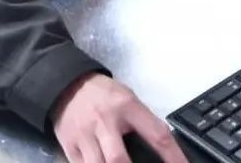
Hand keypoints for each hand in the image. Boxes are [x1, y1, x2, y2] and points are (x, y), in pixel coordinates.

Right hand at [51, 72, 188, 162]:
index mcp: (127, 107)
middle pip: (118, 158)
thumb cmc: (104, 95)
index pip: (156, 134)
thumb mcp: (128, 99)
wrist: (67, 84)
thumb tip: (162, 148)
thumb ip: (142, 122)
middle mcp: (105, 121)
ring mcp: (85, 135)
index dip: (173, 156)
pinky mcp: (70, 145)